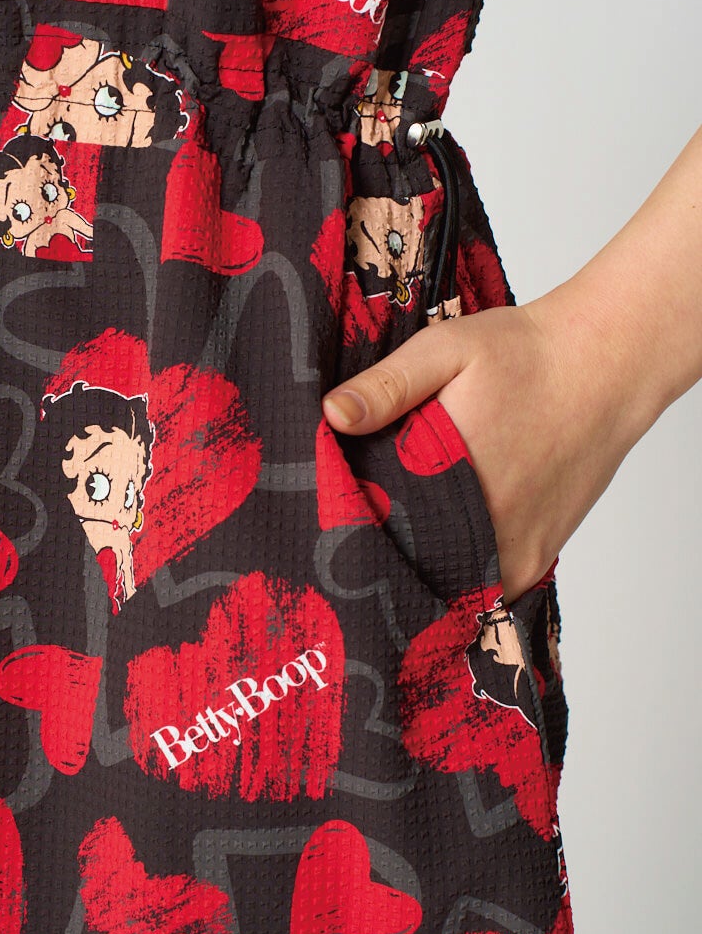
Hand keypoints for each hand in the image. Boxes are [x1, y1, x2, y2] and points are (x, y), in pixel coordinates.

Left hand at [320, 295, 654, 602]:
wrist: (606, 367)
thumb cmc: (526, 354)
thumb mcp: (446, 349)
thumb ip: (387, 385)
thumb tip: (332, 414)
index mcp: (454, 480)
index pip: (378, 530)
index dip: (348, 529)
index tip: (326, 520)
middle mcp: (489, 529)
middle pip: (411, 566)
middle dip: (380, 552)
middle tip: (352, 532)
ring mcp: (517, 552)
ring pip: (447, 583)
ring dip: (420, 566)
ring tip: (392, 535)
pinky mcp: (536, 560)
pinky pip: (483, 585)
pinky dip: (457, 571)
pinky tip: (436, 543)